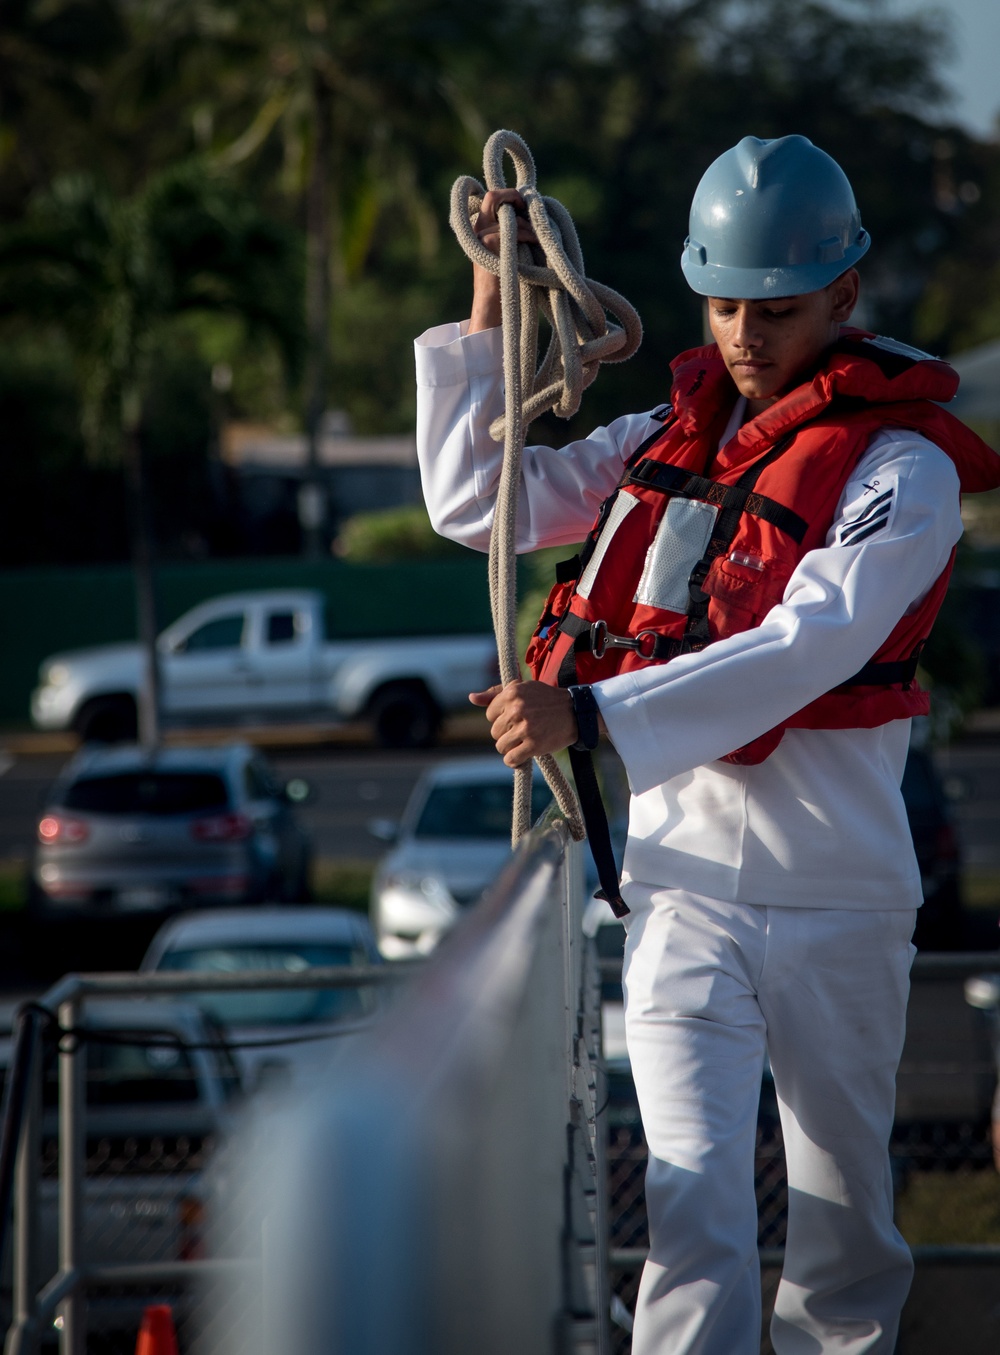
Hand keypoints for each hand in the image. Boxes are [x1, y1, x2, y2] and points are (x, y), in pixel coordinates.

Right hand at [468, 189, 538, 333]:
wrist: (493, 305)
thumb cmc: (507, 281)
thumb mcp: (509, 250)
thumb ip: (514, 230)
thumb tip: (533, 212)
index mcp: (481, 227)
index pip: (491, 197)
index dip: (509, 195)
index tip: (524, 204)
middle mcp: (477, 227)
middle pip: (494, 197)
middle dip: (514, 198)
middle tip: (528, 209)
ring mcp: (480, 234)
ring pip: (510, 215)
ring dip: (528, 226)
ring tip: (537, 241)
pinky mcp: (487, 242)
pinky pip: (514, 230)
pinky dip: (527, 237)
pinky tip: (533, 248)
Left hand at [469, 679, 578, 766]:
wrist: (575, 712)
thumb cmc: (546, 699)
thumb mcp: (522, 689)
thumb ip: (495, 694)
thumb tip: (471, 697)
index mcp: (512, 693)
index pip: (490, 715)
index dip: (502, 719)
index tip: (515, 719)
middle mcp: (516, 709)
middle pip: (495, 732)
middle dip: (506, 734)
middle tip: (523, 731)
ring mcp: (525, 728)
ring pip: (501, 746)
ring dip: (510, 748)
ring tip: (523, 742)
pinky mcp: (534, 745)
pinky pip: (511, 759)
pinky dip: (514, 761)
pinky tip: (523, 755)